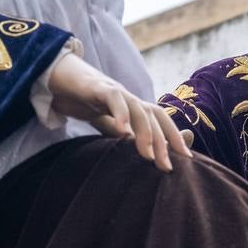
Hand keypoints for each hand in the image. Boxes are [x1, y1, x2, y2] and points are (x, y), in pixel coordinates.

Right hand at [47, 53, 190, 171]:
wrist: (59, 81)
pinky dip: (120, 113)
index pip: (161, 120)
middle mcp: (130, 98)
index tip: (187, 160)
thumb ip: (128, 135)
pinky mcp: (99, 88)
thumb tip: (149, 152)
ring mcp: (116, 91)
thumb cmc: (86, 103)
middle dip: (164, 141)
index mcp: (134, 106)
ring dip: (145, 132)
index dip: (175, 137)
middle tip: (166, 166)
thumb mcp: (109, 123)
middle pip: (154, 116)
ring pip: (138, 109)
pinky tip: (122, 130)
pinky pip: (114, 99)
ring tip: (146, 155)